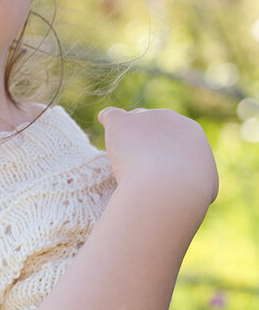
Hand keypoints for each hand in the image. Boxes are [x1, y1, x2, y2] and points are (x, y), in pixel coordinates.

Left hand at [97, 106, 218, 208]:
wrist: (168, 189)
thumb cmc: (189, 194)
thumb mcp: (205, 189)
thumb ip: (199, 180)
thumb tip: (198, 183)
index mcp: (191, 131)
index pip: (173, 135)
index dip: (162, 153)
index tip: (156, 172)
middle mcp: (170, 118)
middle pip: (152, 124)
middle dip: (146, 142)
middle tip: (140, 168)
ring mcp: (145, 118)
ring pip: (132, 122)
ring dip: (126, 138)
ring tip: (123, 161)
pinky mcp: (122, 123)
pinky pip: (111, 115)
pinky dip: (107, 120)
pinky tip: (104, 123)